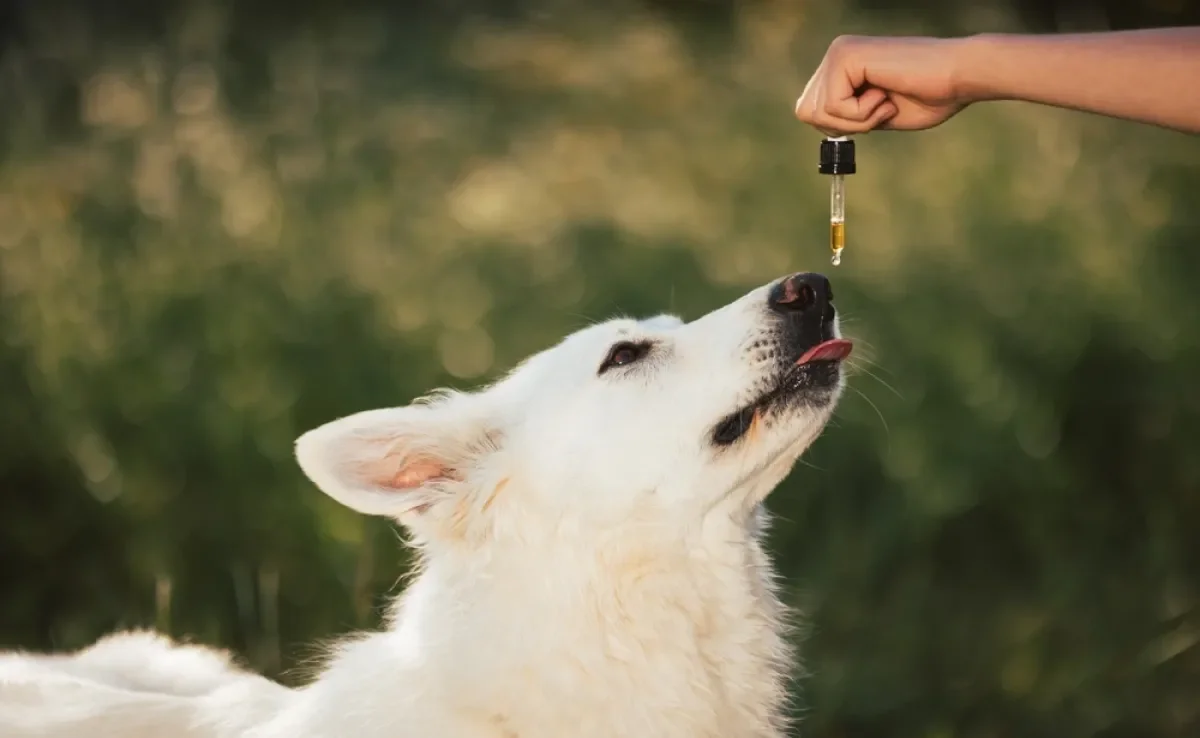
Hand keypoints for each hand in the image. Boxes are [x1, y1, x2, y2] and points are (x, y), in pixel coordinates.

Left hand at [795, 35, 972, 136]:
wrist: (960, 78)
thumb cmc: (930, 96)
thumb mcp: (875, 114)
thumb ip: (845, 115)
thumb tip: (818, 123)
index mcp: (841, 66)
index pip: (809, 111)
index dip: (841, 125)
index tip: (876, 111)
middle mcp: (835, 54)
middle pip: (806, 113)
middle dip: (846, 124)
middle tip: (882, 107)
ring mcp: (838, 51)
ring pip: (817, 112)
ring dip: (857, 120)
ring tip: (886, 99)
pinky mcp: (845, 55)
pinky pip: (833, 106)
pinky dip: (862, 113)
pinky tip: (886, 93)